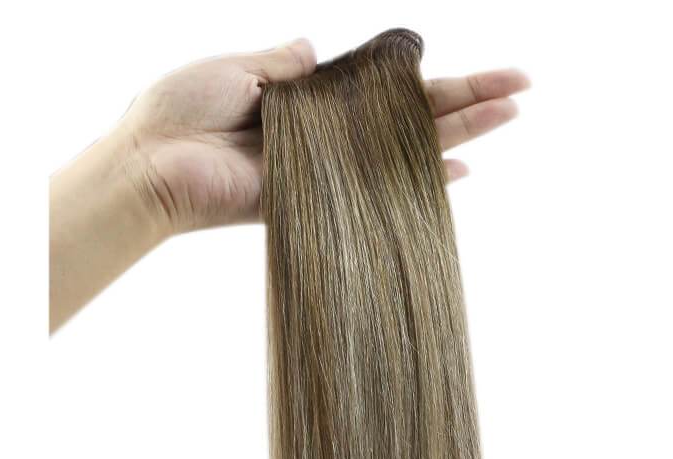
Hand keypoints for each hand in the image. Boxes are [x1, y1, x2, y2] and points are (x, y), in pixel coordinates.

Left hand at [116, 39, 530, 234]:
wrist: (150, 163)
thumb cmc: (178, 111)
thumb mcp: (236, 66)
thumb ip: (283, 60)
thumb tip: (316, 45)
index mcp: (312, 100)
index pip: (388, 87)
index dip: (435, 78)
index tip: (484, 72)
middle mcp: (331, 137)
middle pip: (413, 117)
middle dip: (469, 101)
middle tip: (522, 93)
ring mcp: (331, 171)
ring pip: (409, 148)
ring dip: (462, 133)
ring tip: (511, 116)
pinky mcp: (321, 198)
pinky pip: (379, 190)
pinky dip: (419, 185)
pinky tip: (459, 177)